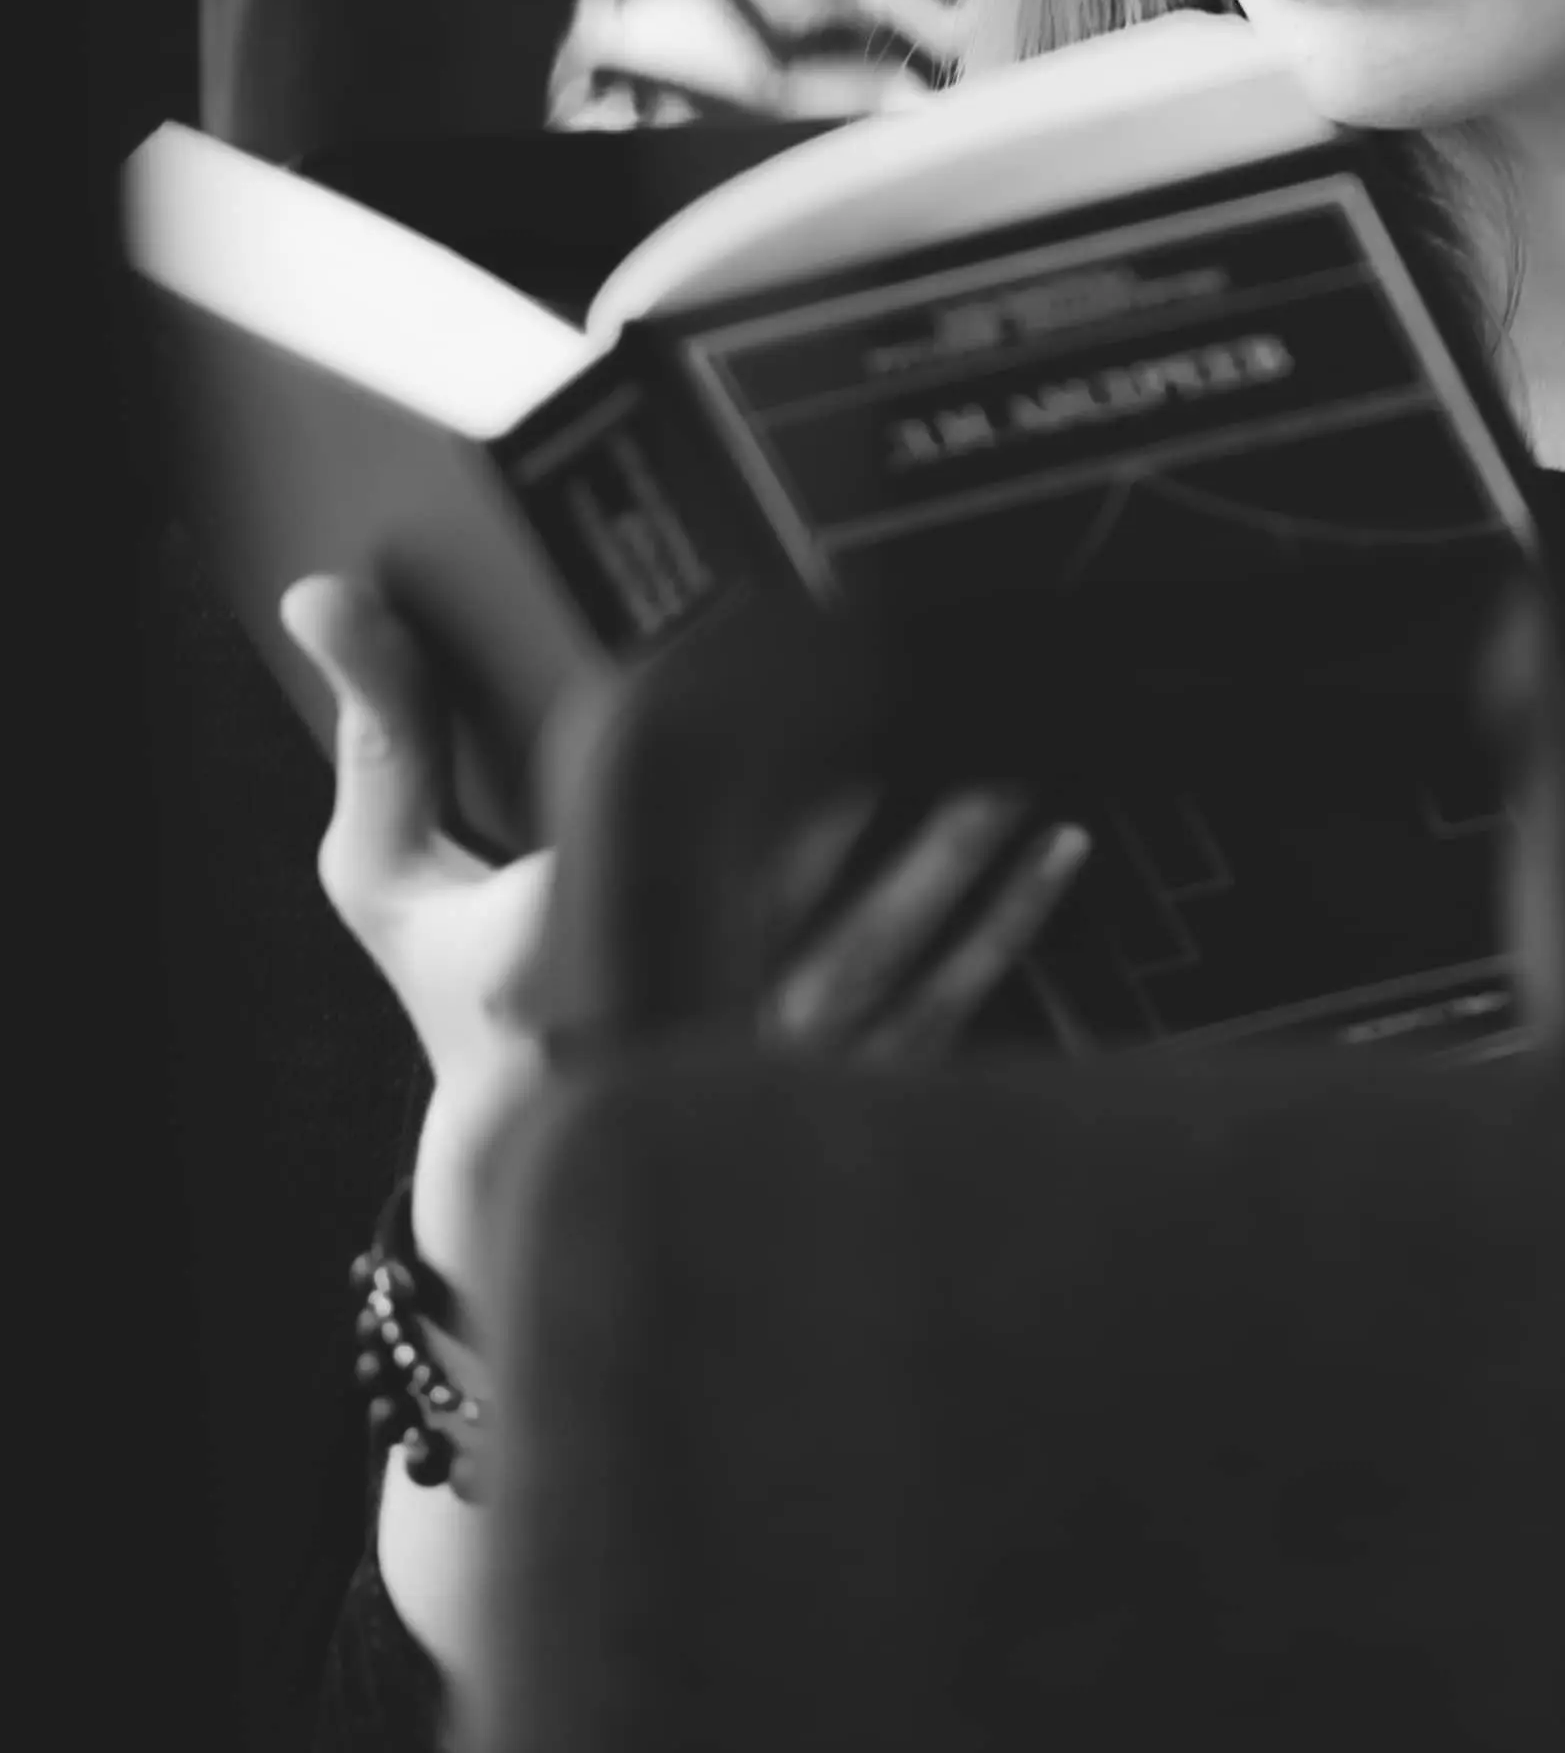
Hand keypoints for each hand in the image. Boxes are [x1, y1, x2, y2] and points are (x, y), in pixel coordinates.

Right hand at [283, 575, 1094, 1303]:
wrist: (525, 1165)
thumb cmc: (459, 993)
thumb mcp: (391, 873)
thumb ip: (378, 726)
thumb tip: (320, 587)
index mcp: (555, 955)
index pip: (658, 849)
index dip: (739, 776)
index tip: (814, 689)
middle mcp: (666, 1018)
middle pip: (792, 898)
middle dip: (880, 804)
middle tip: (953, 700)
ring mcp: (761, 1068)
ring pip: (885, 952)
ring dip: (966, 858)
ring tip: (1023, 765)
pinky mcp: (834, 1099)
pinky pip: (940, 1011)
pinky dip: (1005, 928)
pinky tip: (1057, 854)